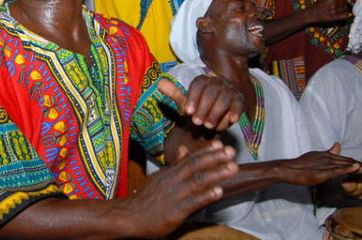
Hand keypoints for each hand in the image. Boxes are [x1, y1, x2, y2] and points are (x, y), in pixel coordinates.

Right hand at [122, 140, 237, 237]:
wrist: (129, 217)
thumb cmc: (145, 199)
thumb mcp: (159, 177)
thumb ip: (174, 164)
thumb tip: (184, 148)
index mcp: (170, 173)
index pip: (190, 158)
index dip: (206, 151)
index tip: (220, 144)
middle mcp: (173, 180)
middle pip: (196, 165)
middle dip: (215, 158)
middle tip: (231, 151)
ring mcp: (174, 195)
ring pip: (197, 181)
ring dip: (216, 173)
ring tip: (232, 168)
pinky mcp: (175, 211)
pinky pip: (193, 202)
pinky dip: (206, 196)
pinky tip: (219, 192)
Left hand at [158, 75, 243, 130]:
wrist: (210, 120)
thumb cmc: (196, 111)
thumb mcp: (184, 104)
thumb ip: (174, 94)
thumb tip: (160, 83)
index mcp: (202, 81)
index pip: (197, 85)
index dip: (192, 98)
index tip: (187, 112)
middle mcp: (216, 82)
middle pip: (211, 92)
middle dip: (203, 108)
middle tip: (197, 122)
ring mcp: (229, 90)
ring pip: (224, 98)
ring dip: (216, 112)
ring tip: (208, 125)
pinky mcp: (239, 99)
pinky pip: (238, 103)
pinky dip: (235, 111)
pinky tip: (231, 120)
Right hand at [279, 143, 361, 185]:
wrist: (288, 169)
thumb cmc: (300, 165)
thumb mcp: (316, 156)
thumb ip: (328, 152)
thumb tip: (338, 145)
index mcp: (330, 157)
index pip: (350, 160)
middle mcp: (331, 159)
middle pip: (353, 162)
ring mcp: (327, 165)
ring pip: (349, 165)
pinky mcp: (322, 172)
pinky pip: (337, 170)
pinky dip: (348, 169)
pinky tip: (357, 167)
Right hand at [305, 0, 349, 24]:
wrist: (311, 15)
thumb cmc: (316, 6)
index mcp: (331, 0)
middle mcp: (333, 6)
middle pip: (344, 3)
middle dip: (345, 3)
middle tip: (344, 4)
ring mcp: (333, 12)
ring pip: (344, 9)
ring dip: (345, 8)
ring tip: (343, 9)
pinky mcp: (333, 18)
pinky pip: (343, 16)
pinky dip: (345, 14)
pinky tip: (345, 14)